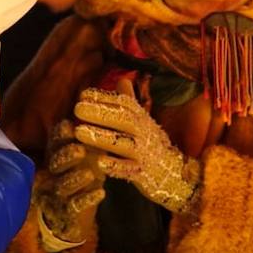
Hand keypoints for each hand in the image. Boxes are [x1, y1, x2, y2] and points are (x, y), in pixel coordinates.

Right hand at [34, 121, 107, 245]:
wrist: (72, 216)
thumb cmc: (81, 175)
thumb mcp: (84, 154)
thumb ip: (88, 134)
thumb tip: (98, 101)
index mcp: (56, 158)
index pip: (53, 145)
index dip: (59, 136)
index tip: (69, 126)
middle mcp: (53, 175)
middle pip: (54, 164)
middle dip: (66, 156)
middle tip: (80, 150)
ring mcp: (57, 194)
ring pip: (62, 185)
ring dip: (75, 179)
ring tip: (90, 174)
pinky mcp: (66, 212)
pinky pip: (74, 206)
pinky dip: (87, 199)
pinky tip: (101, 193)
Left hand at [73, 80, 198, 213]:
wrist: (175, 173)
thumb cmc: (150, 143)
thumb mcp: (143, 121)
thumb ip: (130, 102)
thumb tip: (122, 79)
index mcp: (141, 119)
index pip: (124, 104)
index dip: (105, 98)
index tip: (83, 94)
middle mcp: (144, 133)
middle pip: (124, 120)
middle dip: (101, 113)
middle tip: (77, 108)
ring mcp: (144, 153)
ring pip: (123, 144)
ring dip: (101, 137)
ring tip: (78, 131)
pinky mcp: (143, 174)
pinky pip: (128, 170)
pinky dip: (115, 166)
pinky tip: (99, 162)